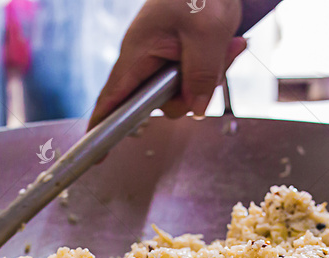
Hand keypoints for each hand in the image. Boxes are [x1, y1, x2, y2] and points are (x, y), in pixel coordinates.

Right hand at [88, 0, 247, 128]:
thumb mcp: (206, 33)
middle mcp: (146, 61)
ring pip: (186, 92)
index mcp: (138, 53)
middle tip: (217, 61)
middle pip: (163, 103)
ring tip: (227, 45)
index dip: (103, 126)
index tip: (98, 153)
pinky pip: (198, 80)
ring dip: (211, 76)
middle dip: (193, 92)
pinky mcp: (180, 61)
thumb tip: (195, 109)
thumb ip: (200, 74)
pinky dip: (217, 67)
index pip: (113, 97)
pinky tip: (230, 46)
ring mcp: (163, 62)